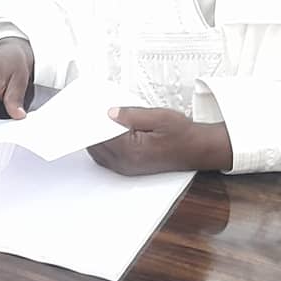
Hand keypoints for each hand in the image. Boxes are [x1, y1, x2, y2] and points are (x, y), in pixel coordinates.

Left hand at [87, 107, 233, 174]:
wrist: (199, 149)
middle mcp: (127, 163)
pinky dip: (102, 146)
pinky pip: (107, 159)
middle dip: (89, 131)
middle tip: (84, 113)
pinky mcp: (131, 168)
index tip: (81, 113)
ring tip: (92, 121)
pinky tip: (103, 134)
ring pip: (100, 155)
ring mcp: (129, 168)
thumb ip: (132, 114)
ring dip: (94, 139)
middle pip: (96, 146)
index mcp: (132, 150)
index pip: (100, 137)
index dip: (89, 123)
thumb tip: (110, 112)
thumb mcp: (159, 116)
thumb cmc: (182, 134)